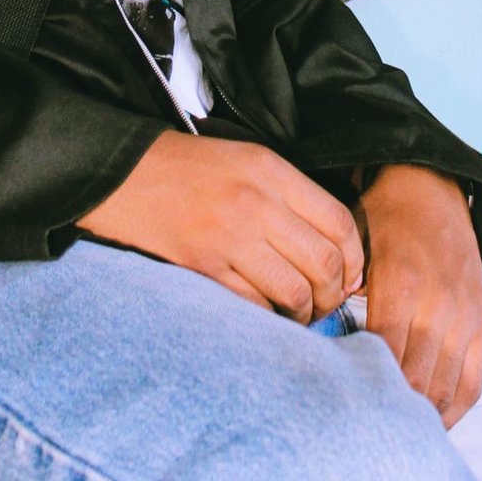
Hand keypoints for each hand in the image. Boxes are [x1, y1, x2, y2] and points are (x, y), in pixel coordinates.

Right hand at [78, 131, 365, 321]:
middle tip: (327, 302)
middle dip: (334, 293)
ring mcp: (230, 238)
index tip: (351, 275)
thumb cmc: (191, 169)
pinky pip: (254, 306)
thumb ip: (291, 197)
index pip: (338, 221)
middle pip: (323, 262)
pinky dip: (269, 319)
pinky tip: (267, 316)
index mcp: (272, 172)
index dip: (355, 258)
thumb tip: (335, 250)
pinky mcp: (204, 268)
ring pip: (294, 292)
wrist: (126, 173)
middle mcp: (257, 203)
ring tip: (298, 313)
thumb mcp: (248, 162)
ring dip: (304, 313)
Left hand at [357, 165, 481, 425]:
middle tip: (364, 431)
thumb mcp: (355, 252)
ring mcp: (466, 315)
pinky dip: (454, 409)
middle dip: (391, 410)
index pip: (383, 358)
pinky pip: (474, 382)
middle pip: (415, 380)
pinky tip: (432, 423)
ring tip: (395, 432)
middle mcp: (439, 304)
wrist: (430, 187)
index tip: (343, 410)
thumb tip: (327, 357)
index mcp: (400, 285)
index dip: (364, 390)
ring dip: (421, 416)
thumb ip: (344, 301)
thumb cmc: (381, 222)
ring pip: (444, 388)